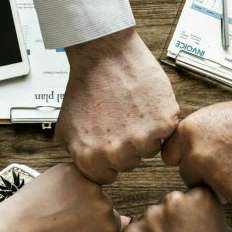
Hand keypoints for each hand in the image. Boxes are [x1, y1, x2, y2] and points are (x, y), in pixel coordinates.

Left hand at [0, 163, 128, 231]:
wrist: (17, 229)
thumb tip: (125, 226)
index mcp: (109, 227)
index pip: (113, 221)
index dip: (94, 226)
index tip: (80, 229)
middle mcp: (104, 204)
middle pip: (103, 203)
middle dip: (88, 208)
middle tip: (65, 219)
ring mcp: (89, 185)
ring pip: (90, 187)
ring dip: (79, 193)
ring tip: (57, 207)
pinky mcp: (73, 170)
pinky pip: (76, 174)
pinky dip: (67, 182)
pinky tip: (53, 195)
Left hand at [59, 28, 179, 183]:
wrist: (104, 55)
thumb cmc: (86, 85)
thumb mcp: (65, 126)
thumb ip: (75, 153)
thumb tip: (85, 167)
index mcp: (90, 158)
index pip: (106, 177)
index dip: (108, 159)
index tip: (109, 143)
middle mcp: (116, 153)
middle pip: (129, 164)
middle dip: (126, 146)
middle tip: (120, 120)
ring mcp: (141, 139)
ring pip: (149, 150)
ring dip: (145, 134)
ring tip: (132, 111)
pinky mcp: (163, 124)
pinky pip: (166, 133)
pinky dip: (159, 120)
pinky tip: (145, 104)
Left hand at [120, 187, 231, 231]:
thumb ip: (210, 218)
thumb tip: (199, 214)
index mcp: (200, 199)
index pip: (192, 195)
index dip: (192, 214)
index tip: (193, 227)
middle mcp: (172, 202)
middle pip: (169, 205)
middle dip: (172, 222)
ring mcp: (148, 219)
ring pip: (150, 221)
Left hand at [161, 88, 231, 209]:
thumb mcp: (211, 117)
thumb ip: (193, 139)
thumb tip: (182, 156)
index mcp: (187, 134)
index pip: (170, 158)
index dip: (185, 158)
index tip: (196, 159)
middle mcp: (196, 156)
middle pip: (189, 178)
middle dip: (205, 174)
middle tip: (230, 160)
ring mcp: (216, 178)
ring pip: (212, 192)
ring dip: (226, 184)